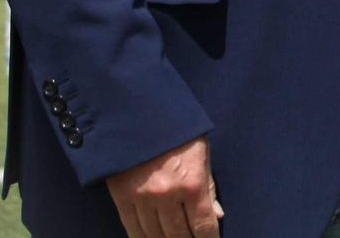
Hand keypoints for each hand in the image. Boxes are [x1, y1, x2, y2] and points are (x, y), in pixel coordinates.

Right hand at [106, 136, 221, 236]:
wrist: (138, 115)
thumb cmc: (178, 132)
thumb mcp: (202, 153)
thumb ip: (209, 187)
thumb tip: (217, 215)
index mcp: (192, 183)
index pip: (203, 225)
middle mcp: (167, 196)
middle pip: (178, 235)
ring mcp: (143, 199)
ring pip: (154, 235)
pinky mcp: (122, 198)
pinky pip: (132, 228)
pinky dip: (142, 237)